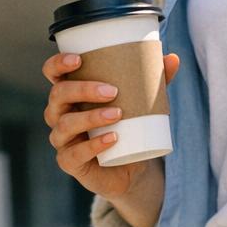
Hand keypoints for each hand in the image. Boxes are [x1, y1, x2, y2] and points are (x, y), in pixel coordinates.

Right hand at [42, 50, 179, 200]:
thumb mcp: (143, 103)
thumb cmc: (129, 127)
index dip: (57, 64)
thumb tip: (173, 58)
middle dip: (83, 89)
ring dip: (90, 117)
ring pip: (65, 124)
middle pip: (58, 95)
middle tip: (113, 90)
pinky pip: (74, 154)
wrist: (130, 168)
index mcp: (71, 94)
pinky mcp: (69, 162)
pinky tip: (112, 139)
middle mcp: (59, 114)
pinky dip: (94, 145)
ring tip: (117, 114)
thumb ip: (156, 81)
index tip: (78, 59)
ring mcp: (62, 139)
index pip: (53, 74)